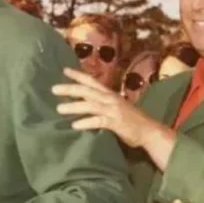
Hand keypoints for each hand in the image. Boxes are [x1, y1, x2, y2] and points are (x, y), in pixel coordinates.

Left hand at [53, 67, 168, 147]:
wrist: (149, 131)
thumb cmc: (133, 121)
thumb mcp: (117, 108)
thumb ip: (103, 104)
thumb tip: (86, 103)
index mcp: (110, 94)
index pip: (92, 81)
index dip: (78, 75)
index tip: (64, 70)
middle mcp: (110, 99)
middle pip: (87, 90)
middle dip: (70, 89)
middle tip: (53, 89)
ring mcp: (113, 110)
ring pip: (90, 105)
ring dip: (74, 106)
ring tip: (59, 108)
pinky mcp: (115, 122)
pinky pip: (98, 121)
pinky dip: (86, 122)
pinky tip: (75, 125)